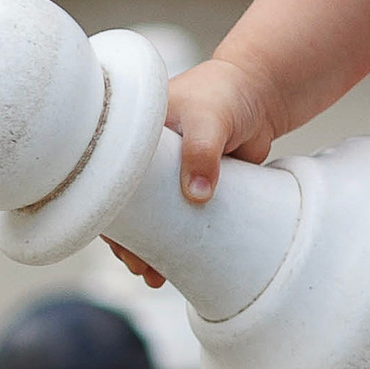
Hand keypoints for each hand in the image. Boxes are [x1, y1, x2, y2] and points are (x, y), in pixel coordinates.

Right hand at [104, 56, 281, 283]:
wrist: (262, 92)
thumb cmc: (227, 95)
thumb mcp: (211, 118)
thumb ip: (202, 152)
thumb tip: (196, 196)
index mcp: (131, 135)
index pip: (107, 179)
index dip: (107, 212)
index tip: (117, 242)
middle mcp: (143, 157)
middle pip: (126, 205)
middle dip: (127, 240)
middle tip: (137, 266)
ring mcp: (167, 173)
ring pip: (151, 217)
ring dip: (149, 246)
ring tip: (153, 276)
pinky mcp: (191, 185)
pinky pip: (178, 218)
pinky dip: (176, 241)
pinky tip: (175, 265)